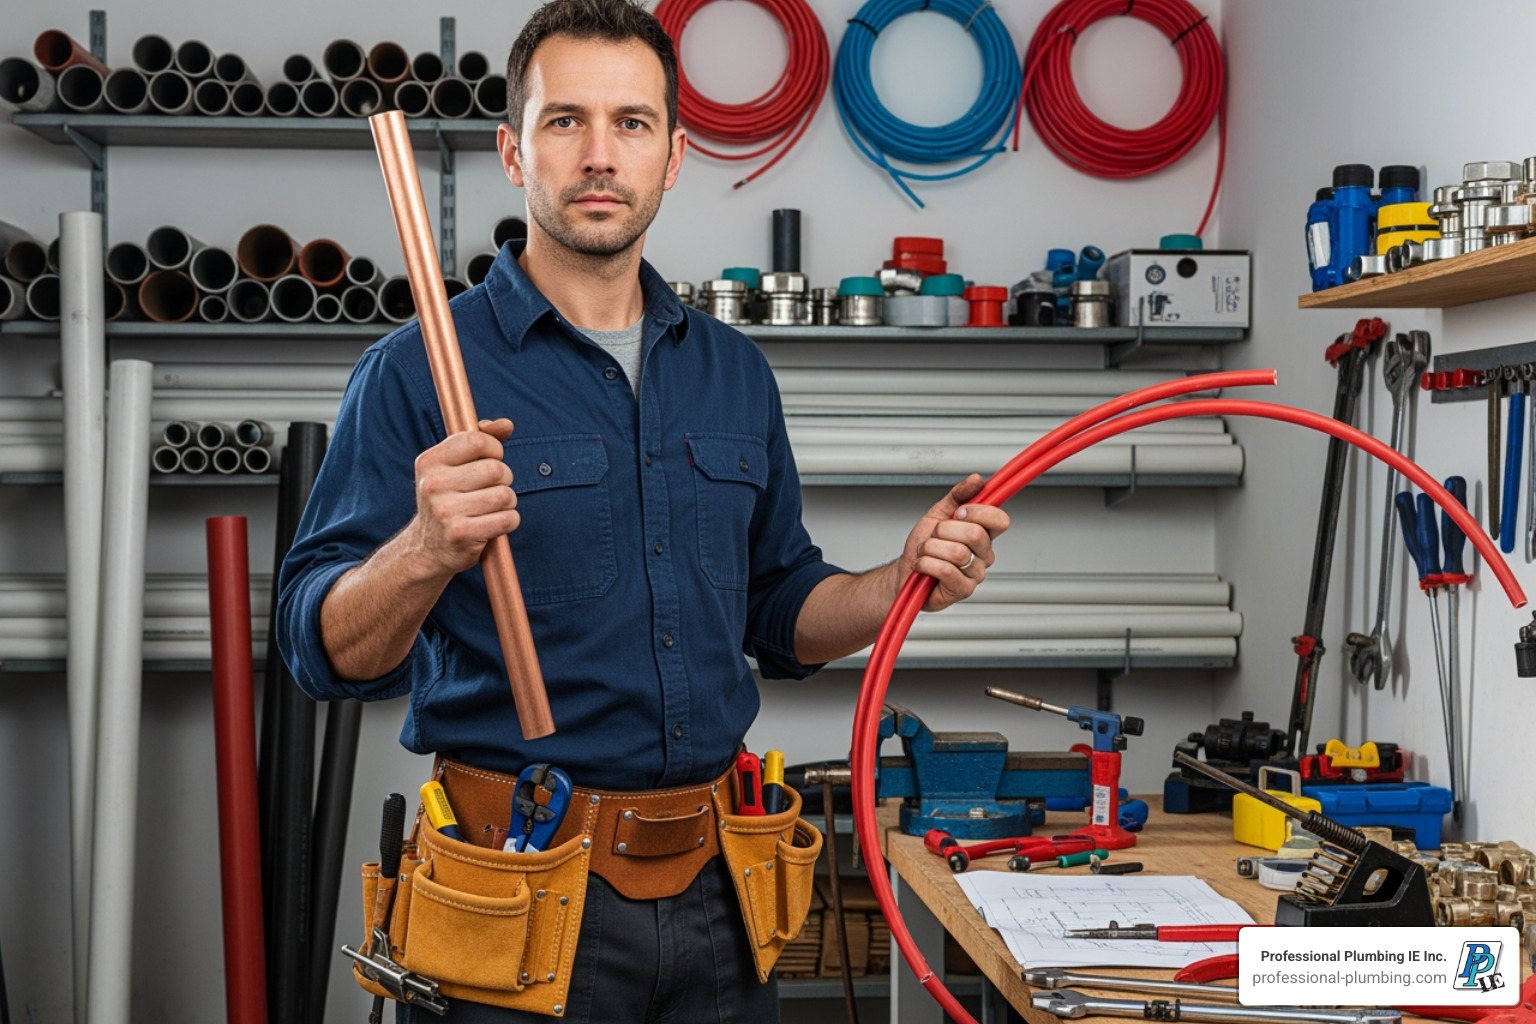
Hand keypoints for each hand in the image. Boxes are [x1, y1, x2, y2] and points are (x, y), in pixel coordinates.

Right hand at [404, 418, 517, 576]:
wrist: (426, 549)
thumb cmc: (448, 501)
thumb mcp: (453, 467)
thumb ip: (481, 440)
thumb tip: (506, 424)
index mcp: (430, 462)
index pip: (478, 441)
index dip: (494, 450)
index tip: (489, 461)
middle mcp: (434, 485)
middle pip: (497, 470)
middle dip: (503, 480)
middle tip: (488, 491)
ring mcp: (446, 511)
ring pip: (505, 495)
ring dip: (507, 504)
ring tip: (489, 510)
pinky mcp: (461, 534)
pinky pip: (508, 519)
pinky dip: (509, 522)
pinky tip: (492, 525)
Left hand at [900, 473, 1009, 611]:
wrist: (906, 572)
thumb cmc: (924, 547)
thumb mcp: (938, 514)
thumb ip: (958, 495)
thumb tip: (976, 480)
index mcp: (983, 534)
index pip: (999, 520)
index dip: (977, 512)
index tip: (957, 512)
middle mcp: (983, 554)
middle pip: (975, 534)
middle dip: (944, 531)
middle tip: (935, 536)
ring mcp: (975, 573)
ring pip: (956, 552)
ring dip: (930, 548)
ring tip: (926, 552)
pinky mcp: (963, 590)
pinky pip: (945, 570)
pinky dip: (926, 564)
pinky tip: (923, 565)